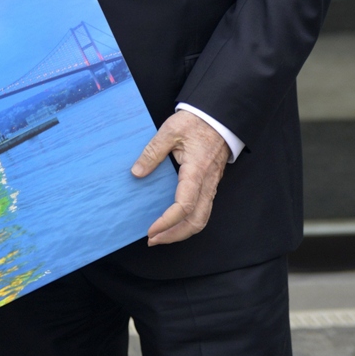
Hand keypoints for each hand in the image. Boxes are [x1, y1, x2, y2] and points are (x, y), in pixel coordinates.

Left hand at [131, 109, 229, 245]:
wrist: (218, 116)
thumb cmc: (195, 121)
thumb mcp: (170, 131)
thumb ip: (152, 152)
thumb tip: (136, 173)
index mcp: (196, 171)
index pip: (184, 206)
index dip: (167, 222)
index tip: (150, 229)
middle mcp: (207, 183)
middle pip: (196, 221)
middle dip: (174, 235)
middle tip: (153, 239)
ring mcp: (211, 185)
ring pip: (202, 219)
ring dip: (182, 231)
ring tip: (161, 235)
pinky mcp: (210, 184)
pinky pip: (203, 210)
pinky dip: (188, 221)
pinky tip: (174, 221)